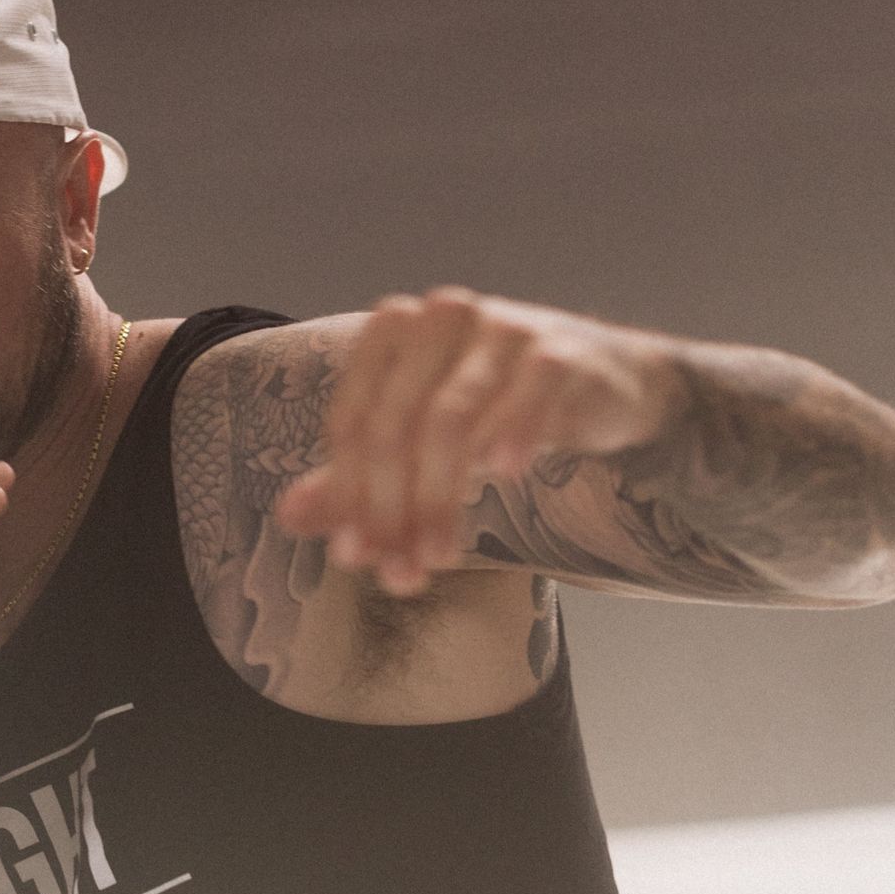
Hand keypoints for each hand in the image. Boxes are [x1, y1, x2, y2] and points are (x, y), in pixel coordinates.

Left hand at [273, 288, 677, 595]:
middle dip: (391, 509)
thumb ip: (358, 475)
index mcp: (395, 332)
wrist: (604, 382)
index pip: (354, 420)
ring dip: (439, 499)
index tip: (355, 558)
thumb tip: (290, 517)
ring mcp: (501, 328)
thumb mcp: (425, 440)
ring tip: (440, 557)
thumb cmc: (500, 406)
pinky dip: (510, 435)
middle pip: (395, 425)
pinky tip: (503, 478)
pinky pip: (526, 392)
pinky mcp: (558, 348)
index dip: (349, 495)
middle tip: (400, 574)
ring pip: (450, 419)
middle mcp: (441, 318)